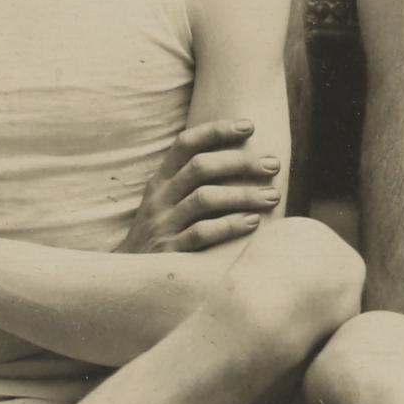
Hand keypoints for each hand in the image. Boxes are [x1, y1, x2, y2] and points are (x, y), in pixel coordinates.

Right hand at [118, 118, 280, 255]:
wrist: (128, 279)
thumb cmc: (163, 232)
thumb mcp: (168, 202)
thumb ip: (194, 180)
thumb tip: (246, 156)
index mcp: (160, 181)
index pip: (186, 143)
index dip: (216, 130)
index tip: (249, 125)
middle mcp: (159, 198)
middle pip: (201, 167)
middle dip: (241, 162)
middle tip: (274, 164)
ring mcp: (162, 225)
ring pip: (204, 198)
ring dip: (243, 194)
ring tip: (273, 196)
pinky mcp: (169, 253)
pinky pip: (202, 233)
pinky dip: (230, 226)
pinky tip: (253, 222)